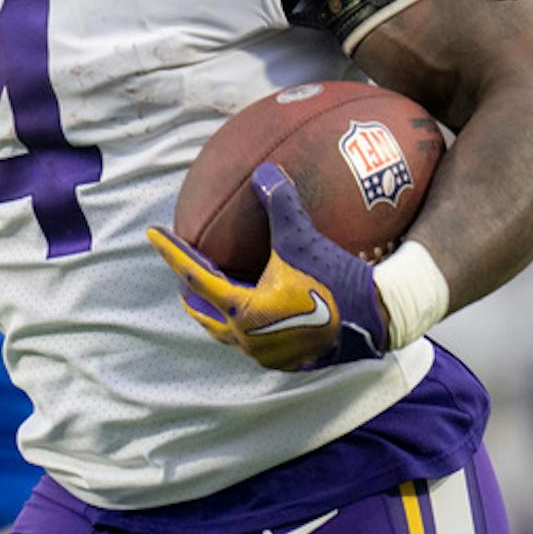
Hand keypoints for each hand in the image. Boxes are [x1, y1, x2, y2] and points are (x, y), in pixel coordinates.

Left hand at [147, 163, 388, 370]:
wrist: (380, 321)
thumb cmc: (338, 280)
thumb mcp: (304, 241)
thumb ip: (281, 206)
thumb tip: (264, 172)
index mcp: (243, 310)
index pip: (195, 276)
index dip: (172, 252)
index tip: (152, 233)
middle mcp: (248, 338)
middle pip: (204, 311)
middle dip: (190, 290)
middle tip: (181, 268)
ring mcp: (267, 354)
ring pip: (226, 331)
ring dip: (216, 309)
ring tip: (212, 289)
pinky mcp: (288, 361)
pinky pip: (253, 340)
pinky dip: (243, 322)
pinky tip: (255, 308)